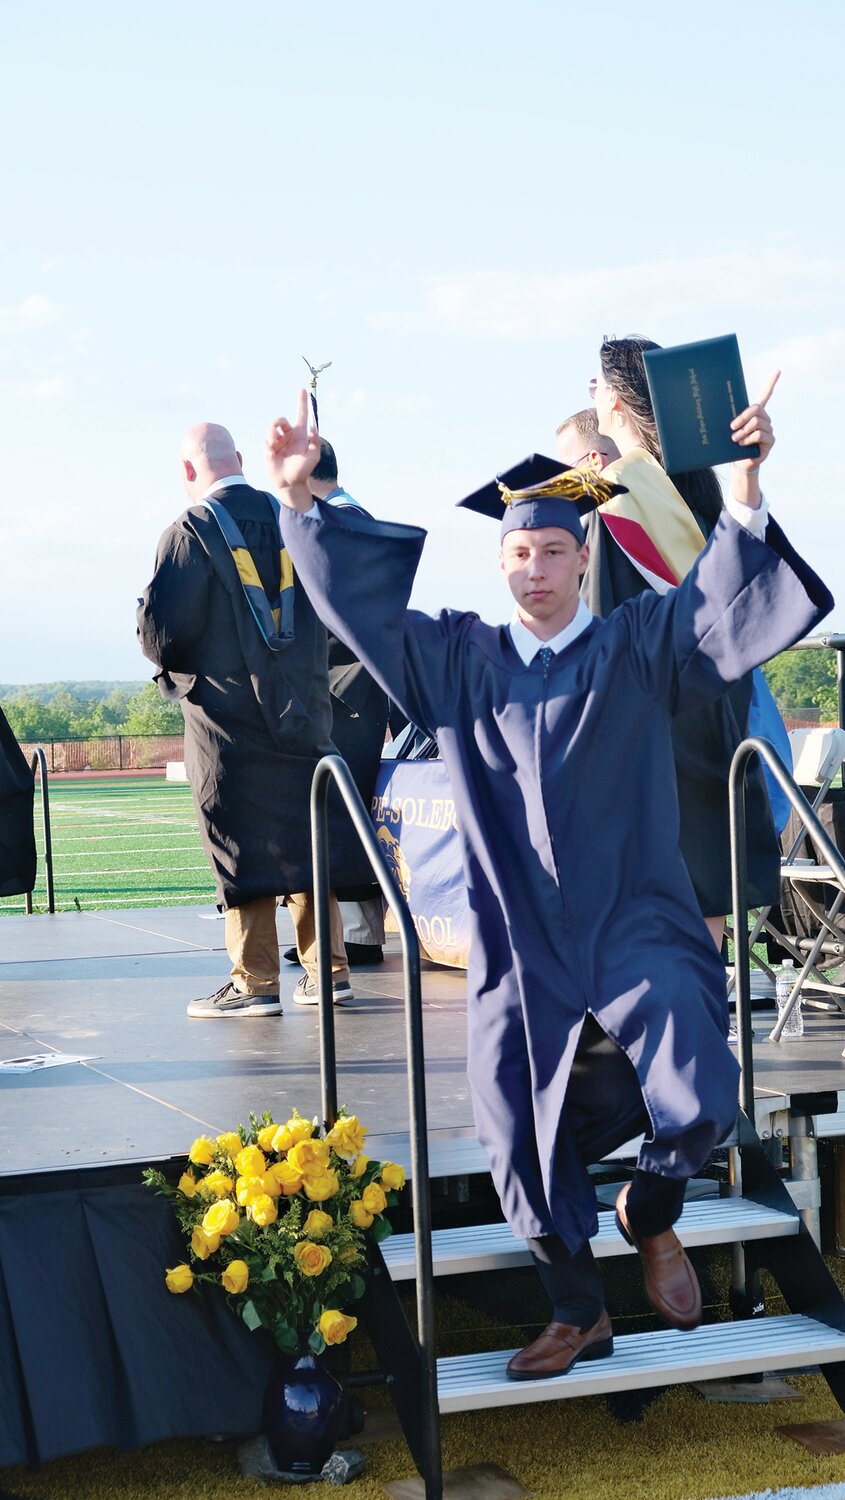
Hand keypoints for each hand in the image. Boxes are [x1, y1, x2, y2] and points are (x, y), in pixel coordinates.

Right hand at [265, 389, 319, 507]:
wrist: (289, 483)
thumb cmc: (303, 471)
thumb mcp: (313, 458)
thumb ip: (315, 443)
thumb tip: (314, 428)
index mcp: (300, 435)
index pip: (301, 415)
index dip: (302, 402)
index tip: (303, 389)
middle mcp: (288, 436)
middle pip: (281, 420)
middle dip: (277, 422)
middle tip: (277, 430)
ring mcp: (278, 442)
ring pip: (271, 429)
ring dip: (271, 435)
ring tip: (273, 446)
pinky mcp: (269, 449)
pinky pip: (264, 441)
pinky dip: (267, 446)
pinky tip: (271, 454)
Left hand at [731, 369, 778, 471]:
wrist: (739, 462)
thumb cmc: (733, 443)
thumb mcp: (730, 429)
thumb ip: (729, 420)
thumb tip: (719, 414)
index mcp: (755, 413)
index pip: (765, 395)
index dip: (771, 382)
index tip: (777, 370)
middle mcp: (764, 418)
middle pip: (756, 409)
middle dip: (742, 417)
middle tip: (731, 427)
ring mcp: (769, 429)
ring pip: (756, 422)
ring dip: (743, 431)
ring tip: (735, 439)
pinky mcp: (770, 440)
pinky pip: (760, 434)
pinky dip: (748, 439)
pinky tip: (742, 444)